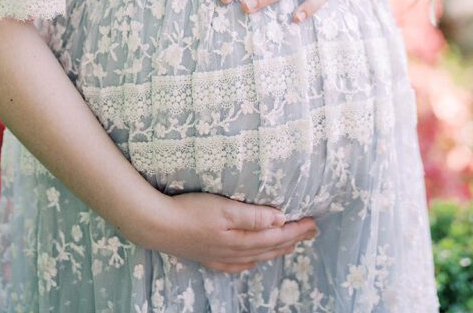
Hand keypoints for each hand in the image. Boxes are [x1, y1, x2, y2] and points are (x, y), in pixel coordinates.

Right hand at [154, 192, 317, 273]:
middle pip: (270, 247)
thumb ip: (253, 216)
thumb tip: (281, 218)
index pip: (276, 235)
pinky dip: (253, 261)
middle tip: (311, 231)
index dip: (296, 229)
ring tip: (291, 244)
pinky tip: (254, 260)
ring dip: (276, 249)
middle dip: (292, 239)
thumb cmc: (192, 211)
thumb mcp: (225, 208)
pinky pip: (238, 264)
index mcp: (241, 239)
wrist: (159, 226)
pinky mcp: (209, 257)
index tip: (313, 223)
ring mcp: (221, 257)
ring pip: (257, 256)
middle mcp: (234, 252)